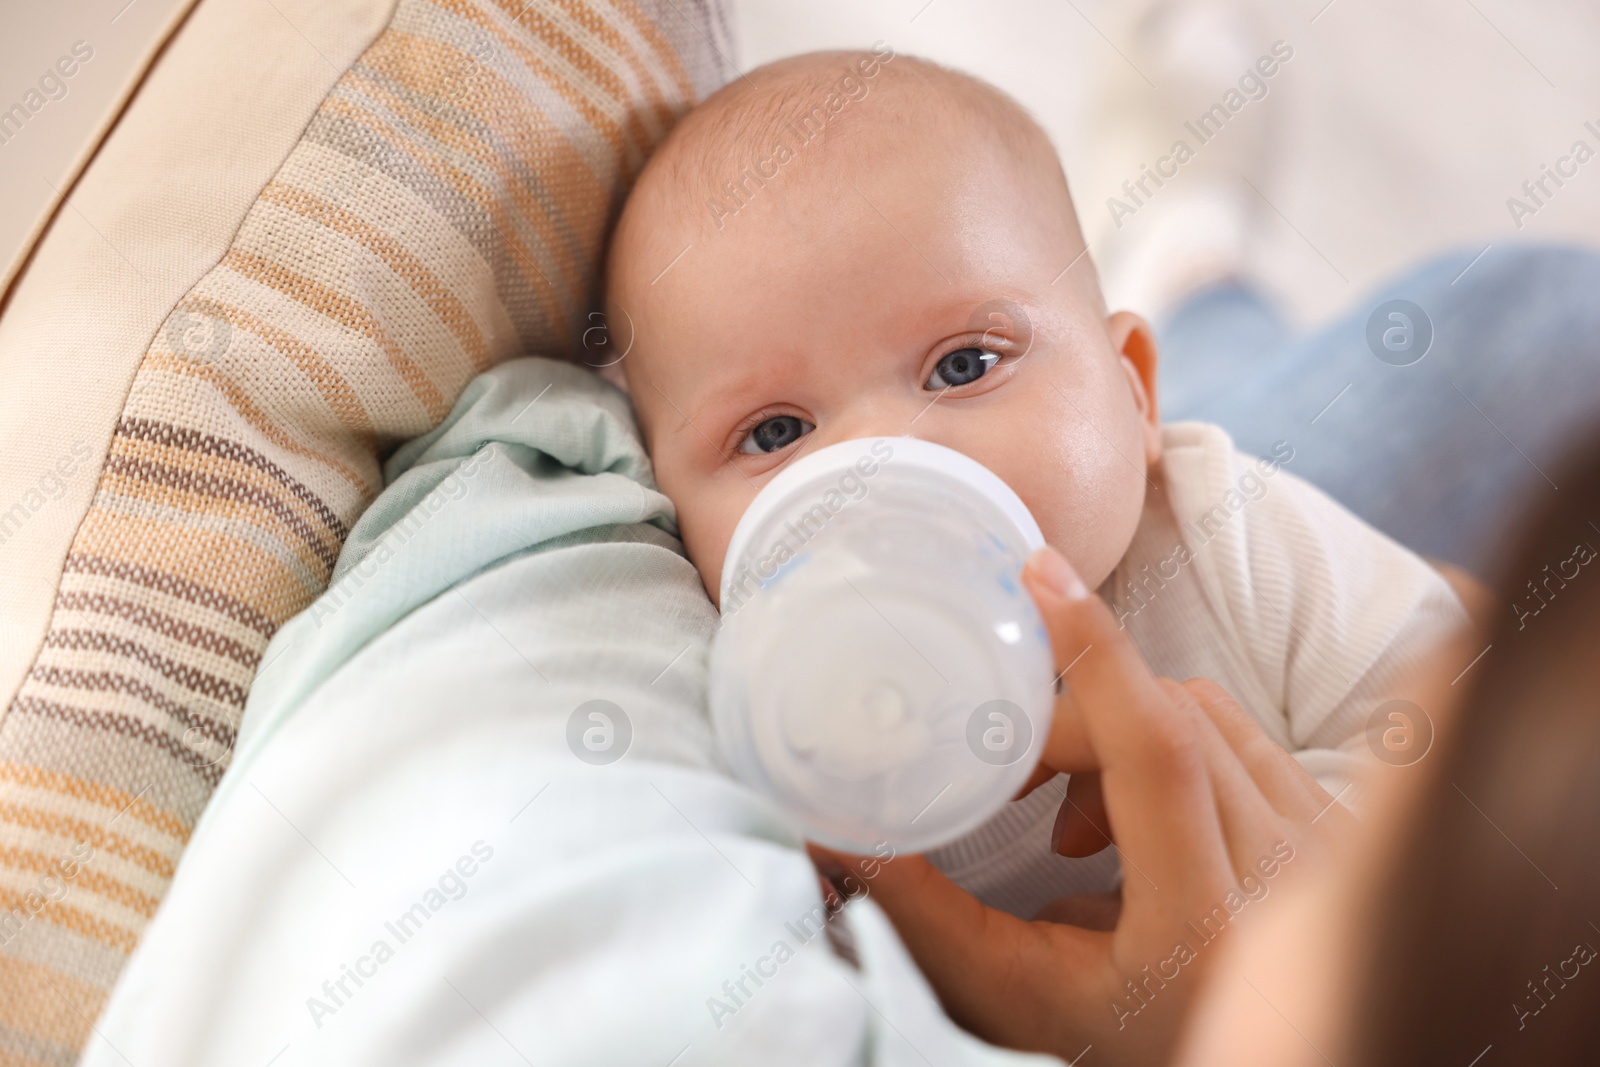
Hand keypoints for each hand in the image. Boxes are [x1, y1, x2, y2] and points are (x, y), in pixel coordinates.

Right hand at [813, 545, 1352, 1064]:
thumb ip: (927, 914)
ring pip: (1207, 709)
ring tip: (1076, 823)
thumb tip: (833, 834)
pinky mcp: (1332, 827)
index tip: (1041, 576)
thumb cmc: (1129, 1046)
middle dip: (1072, 725)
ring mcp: (1323, 847)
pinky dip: (1173, 743)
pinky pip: (1244, 732)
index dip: (1094, 649)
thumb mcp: (1018, 994)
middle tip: (1013, 787)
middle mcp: (1285, 876)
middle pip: (1168, 716)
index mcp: (1203, 922)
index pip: (1157, 743)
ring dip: (1120, 732)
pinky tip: (1135, 818)